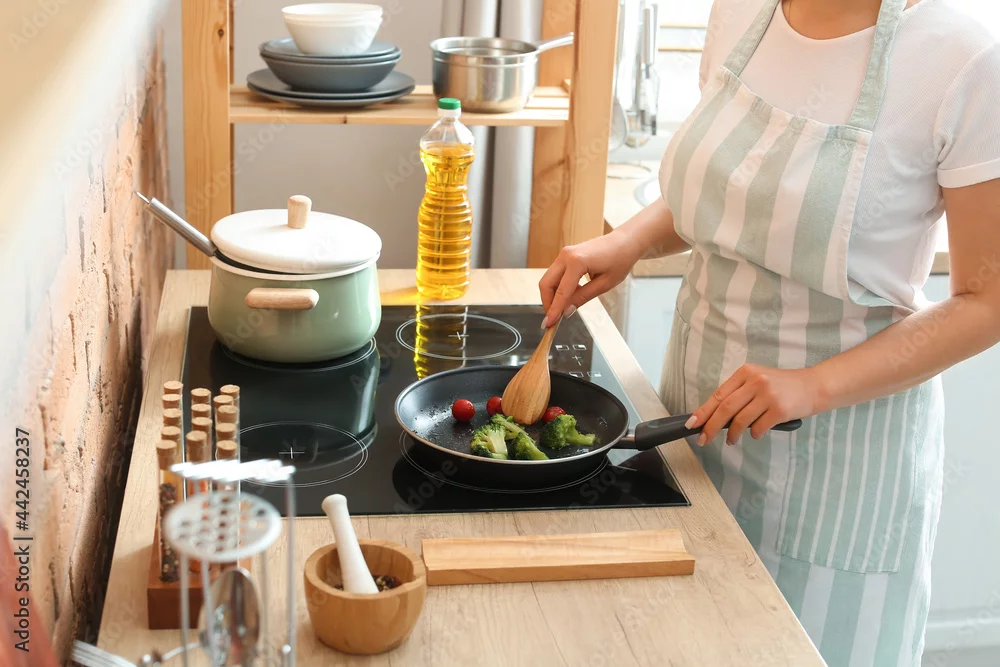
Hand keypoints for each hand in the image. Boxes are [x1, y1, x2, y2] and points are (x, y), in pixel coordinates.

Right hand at [539, 232, 640, 327]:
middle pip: (546, 284)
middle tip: (554, 318)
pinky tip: (571, 295)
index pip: (560, 292)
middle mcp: (566, 255)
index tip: (549, 324)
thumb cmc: (620, 260)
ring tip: (565, 308)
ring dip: (553, 295)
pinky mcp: (566, 255)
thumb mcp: (604, 284)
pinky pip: (556, 274)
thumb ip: (582, 297)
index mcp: (577, 262)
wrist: (625, 242)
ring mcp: (564, 254)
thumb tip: (566, 311)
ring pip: (548, 279)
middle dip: (548, 303)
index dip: (554, 310)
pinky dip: (558, 287)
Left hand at [686, 364, 826, 445]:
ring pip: (740, 421)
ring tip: (731, 440)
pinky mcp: (780, 410)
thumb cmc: (783, 386)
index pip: (719, 395)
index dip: (703, 411)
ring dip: (732, 435)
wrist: (814, 386)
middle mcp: (756, 381)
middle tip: (704, 439)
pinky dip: (754, 434)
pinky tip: (756, 433)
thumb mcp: (758, 381)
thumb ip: (739, 393)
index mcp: (746, 372)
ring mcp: (768, 395)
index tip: (692, 424)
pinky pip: (758, 428)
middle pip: (725, 408)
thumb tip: (713, 416)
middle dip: (711, 427)